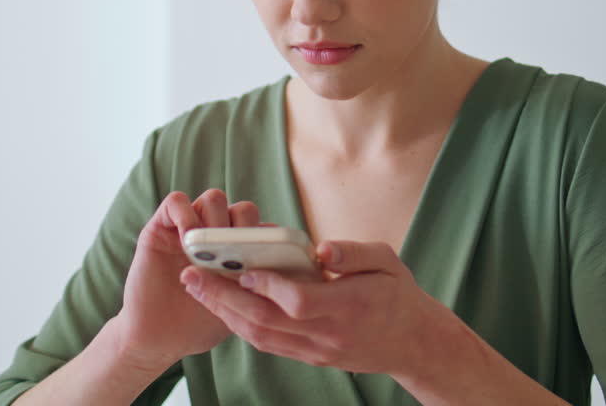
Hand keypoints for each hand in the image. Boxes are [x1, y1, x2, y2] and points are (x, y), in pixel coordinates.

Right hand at [115, 189, 259, 370]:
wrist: (158, 337)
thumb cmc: (199, 324)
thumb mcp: (235, 306)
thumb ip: (254, 285)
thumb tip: (280, 271)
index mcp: (237, 252)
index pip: (261, 227)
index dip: (266, 239)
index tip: (263, 261)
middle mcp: (216, 235)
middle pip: (242, 208)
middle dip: (243, 229)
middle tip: (234, 256)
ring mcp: (189, 228)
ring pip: (214, 198)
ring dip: (216, 221)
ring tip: (209, 250)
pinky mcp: (161, 227)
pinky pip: (176, 202)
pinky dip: (185, 215)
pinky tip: (187, 241)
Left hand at [179, 239, 441, 374]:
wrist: (412, 342)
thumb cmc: (398, 294)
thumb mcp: (387, 260)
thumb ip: (353, 253)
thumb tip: (321, 249)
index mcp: (349, 306)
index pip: (300, 302)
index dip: (269, 287)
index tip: (243, 268)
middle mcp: (328, 334)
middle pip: (267, 322)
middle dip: (224, 299)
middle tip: (193, 275)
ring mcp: (316, 350)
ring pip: (262, 337)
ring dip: (224, 313)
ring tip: (197, 288)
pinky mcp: (310, 356)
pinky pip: (269, 344)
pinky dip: (242, 325)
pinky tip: (223, 306)